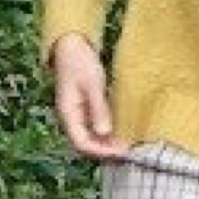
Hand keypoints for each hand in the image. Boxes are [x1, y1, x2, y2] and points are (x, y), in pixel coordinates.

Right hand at [51, 33, 130, 161]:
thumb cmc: (81, 62)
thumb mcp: (92, 84)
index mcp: (68, 114)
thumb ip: (98, 108)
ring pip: (92, 137)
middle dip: (107, 151)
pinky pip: (96, 127)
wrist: (73, 45)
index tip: (122, 152)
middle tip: (130, 152)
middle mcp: (71, 118)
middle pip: (87, 144)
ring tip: (129, 146)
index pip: (82, 143)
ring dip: (108, 144)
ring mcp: (78, 114)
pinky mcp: (86, 109)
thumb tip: (105, 133)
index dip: (101, 152)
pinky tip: (124, 133)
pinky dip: (109, 133)